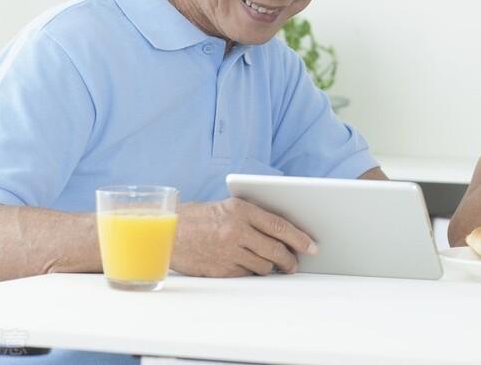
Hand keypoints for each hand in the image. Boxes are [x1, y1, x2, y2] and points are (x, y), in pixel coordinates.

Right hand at [171, 198, 317, 276]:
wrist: (169, 233)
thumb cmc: (201, 218)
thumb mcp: (229, 207)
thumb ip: (255, 217)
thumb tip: (284, 233)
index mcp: (241, 210)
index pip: (279, 225)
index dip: (299, 238)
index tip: (311, 246)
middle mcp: (236, 230)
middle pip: (275, 249)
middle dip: (290, 259)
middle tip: (294, 264)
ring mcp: (228, 252)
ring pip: (263, 265)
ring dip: (271, 267)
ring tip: (273, 264)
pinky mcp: (220, 270)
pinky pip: (246, 274)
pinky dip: (252, 272)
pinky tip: (251, 267)